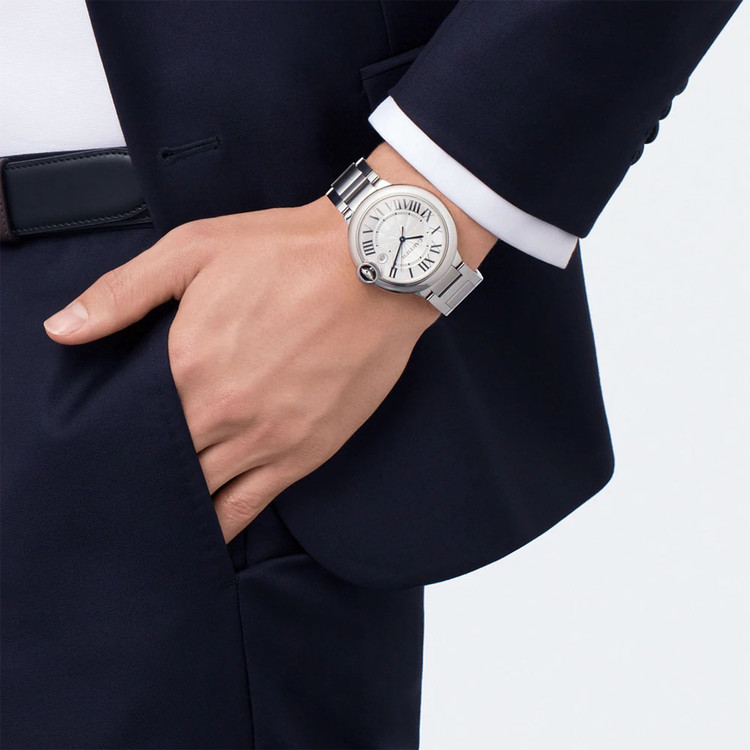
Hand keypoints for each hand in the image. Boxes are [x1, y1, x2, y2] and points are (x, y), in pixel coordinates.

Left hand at [42, 195, 440, 541]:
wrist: (374, 268)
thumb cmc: (289, 253)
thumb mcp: (194, 249)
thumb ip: (123, 292)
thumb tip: (62, 330)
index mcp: (187, 365)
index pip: (130, 426)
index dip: (115, 438)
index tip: (107, 442)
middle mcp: (222, 412)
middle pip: (164, 465)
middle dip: (144, 471)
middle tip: (130, 475)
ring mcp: (265, 439)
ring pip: (202, 494)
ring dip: (178, 500)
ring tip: (161, 504)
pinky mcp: (303, 453)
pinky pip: (248, 508)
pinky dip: (221, 524)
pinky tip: (207, 526)